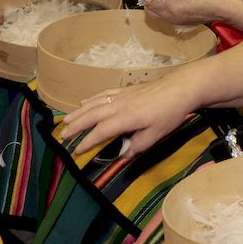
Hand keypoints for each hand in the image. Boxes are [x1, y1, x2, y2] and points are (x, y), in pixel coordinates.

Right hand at [59, 74, 196, 155]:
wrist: (180, 88)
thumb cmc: (169, 113)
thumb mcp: (156, 135)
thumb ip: (137, 146)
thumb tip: (122, 155)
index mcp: (125, 118)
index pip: (100, 132)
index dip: (87, 142)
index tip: (77, 151)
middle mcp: (118, 105)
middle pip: (91, 116)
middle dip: (76, 126)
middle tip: (62, 136)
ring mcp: (121, 96)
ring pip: (94, 103)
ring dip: (79, 112)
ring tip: (66, 120)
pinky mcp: (126, 90)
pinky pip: (103, 94)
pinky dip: (91, 99)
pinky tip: (84, 102)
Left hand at [145, 0, 232, 26]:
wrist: (220, 7)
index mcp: (170, 6)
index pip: (150, 1)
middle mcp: (170, 17)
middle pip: (151, 11)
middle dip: (150, 1)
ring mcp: (175, 22)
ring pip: (157, 16)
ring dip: (156, 7)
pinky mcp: (181, 24)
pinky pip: (166, 19)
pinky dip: (163, 12)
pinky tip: (171, 3)